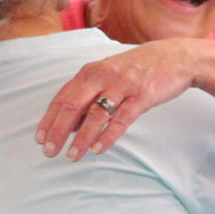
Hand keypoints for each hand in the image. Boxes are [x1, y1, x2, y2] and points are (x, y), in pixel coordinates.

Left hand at [35, 38, 197, 160]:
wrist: (175, 57)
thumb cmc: (138, 68)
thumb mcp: (108, 75)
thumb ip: (88, 95)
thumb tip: (70, 124)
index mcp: (90, 71)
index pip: (62, 97)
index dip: (49, 119)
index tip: (40, 139)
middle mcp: (102, 76)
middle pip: (73, 106)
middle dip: (58, 130)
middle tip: (49, 151)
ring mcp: (122, 86)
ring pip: (96, 115)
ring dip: (81, 138)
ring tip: (72, 156)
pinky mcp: (142, 96)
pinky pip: (121, 119)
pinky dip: (108, 135)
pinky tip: (98, 149)